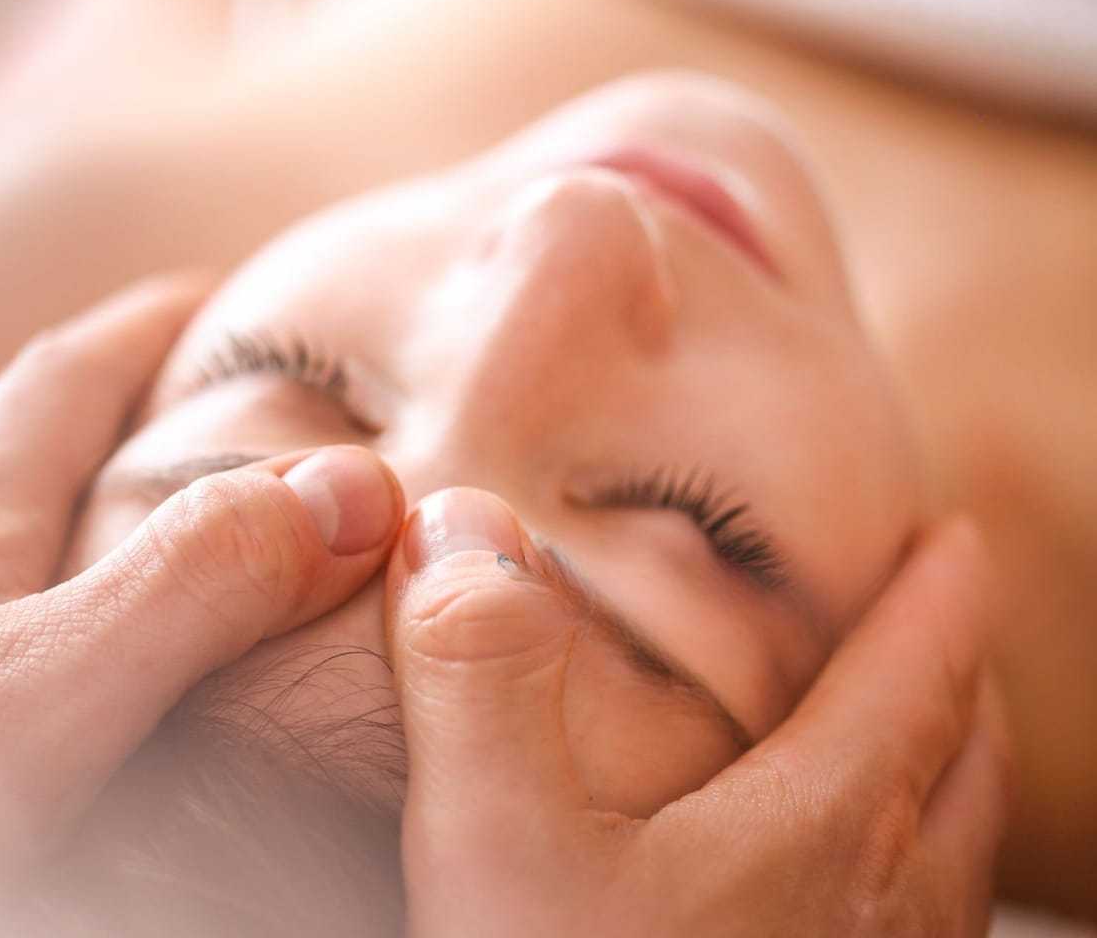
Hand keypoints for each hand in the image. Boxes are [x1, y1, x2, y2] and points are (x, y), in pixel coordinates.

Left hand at [0, 275, 402, 900]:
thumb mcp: (48, 688)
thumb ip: (193, 583)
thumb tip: (349, 489)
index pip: (63, 375)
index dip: (147, 326)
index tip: (218, 293)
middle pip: (5, 439)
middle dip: (100, 401)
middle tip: (187, 404)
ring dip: (43, 501)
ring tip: (111, 524)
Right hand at [387, 488, 1008, 936]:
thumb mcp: (496, 842)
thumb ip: (482, 672)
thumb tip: (464, 525)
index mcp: (816, 837)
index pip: (911, 680)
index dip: (936, 600)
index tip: (954, 542)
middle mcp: (874, 920)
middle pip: (959, 773)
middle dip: (957, 687)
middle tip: (943, 633)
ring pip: (948, 869)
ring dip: (946, 789)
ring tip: (919, 754)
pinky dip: (909, 887)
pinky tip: (843, 915)